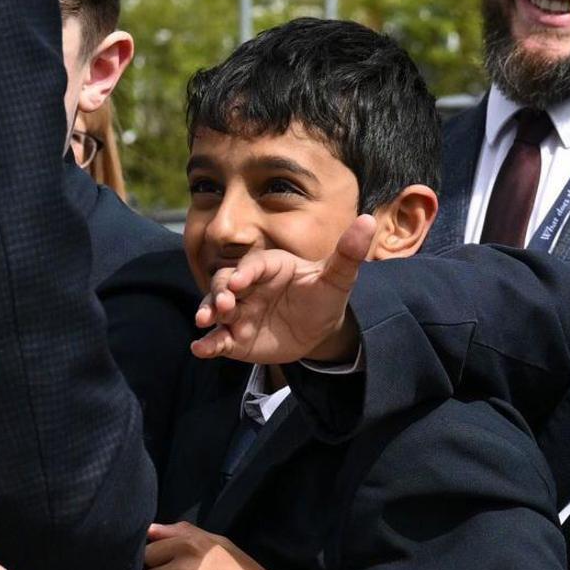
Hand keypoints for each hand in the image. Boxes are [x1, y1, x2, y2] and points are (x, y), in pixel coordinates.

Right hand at [191, 215, 373, 365]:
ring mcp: (240, 312)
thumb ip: (347, 253)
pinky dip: (207, 344)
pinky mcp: (235, 337)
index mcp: (270, 266)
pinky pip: (217, 339)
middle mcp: (249, 286)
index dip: (245, 271)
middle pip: (224, 282)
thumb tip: (369, 220)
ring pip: (215, 307)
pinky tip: (200, 350)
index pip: (253, 264)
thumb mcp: (338, 278)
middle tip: (223, 305)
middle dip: (219, 292)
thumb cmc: (324, 297)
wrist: (319, 331)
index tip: (241, 281)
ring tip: (205, 323)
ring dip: (207, 312)